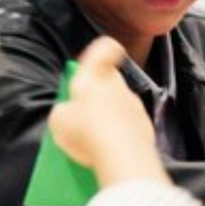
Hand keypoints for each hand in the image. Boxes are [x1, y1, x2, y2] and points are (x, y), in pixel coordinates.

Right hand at [46, 38, 166, 186]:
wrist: (122, 156)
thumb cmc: (87, 132)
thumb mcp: (58, 120)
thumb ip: (64, 111)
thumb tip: (68, 115)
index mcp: (95, 76)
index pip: (105, 49)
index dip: (104, 49)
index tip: (102, 54)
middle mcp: (119, 87)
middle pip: (110, 83)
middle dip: (98, 96)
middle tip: (82, 115)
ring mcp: (135, 108)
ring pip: (121, 108)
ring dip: (109, 119)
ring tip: (91, 142)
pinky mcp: (146, 129)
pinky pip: (130, 128)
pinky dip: (121, 137)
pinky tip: (107, 153)